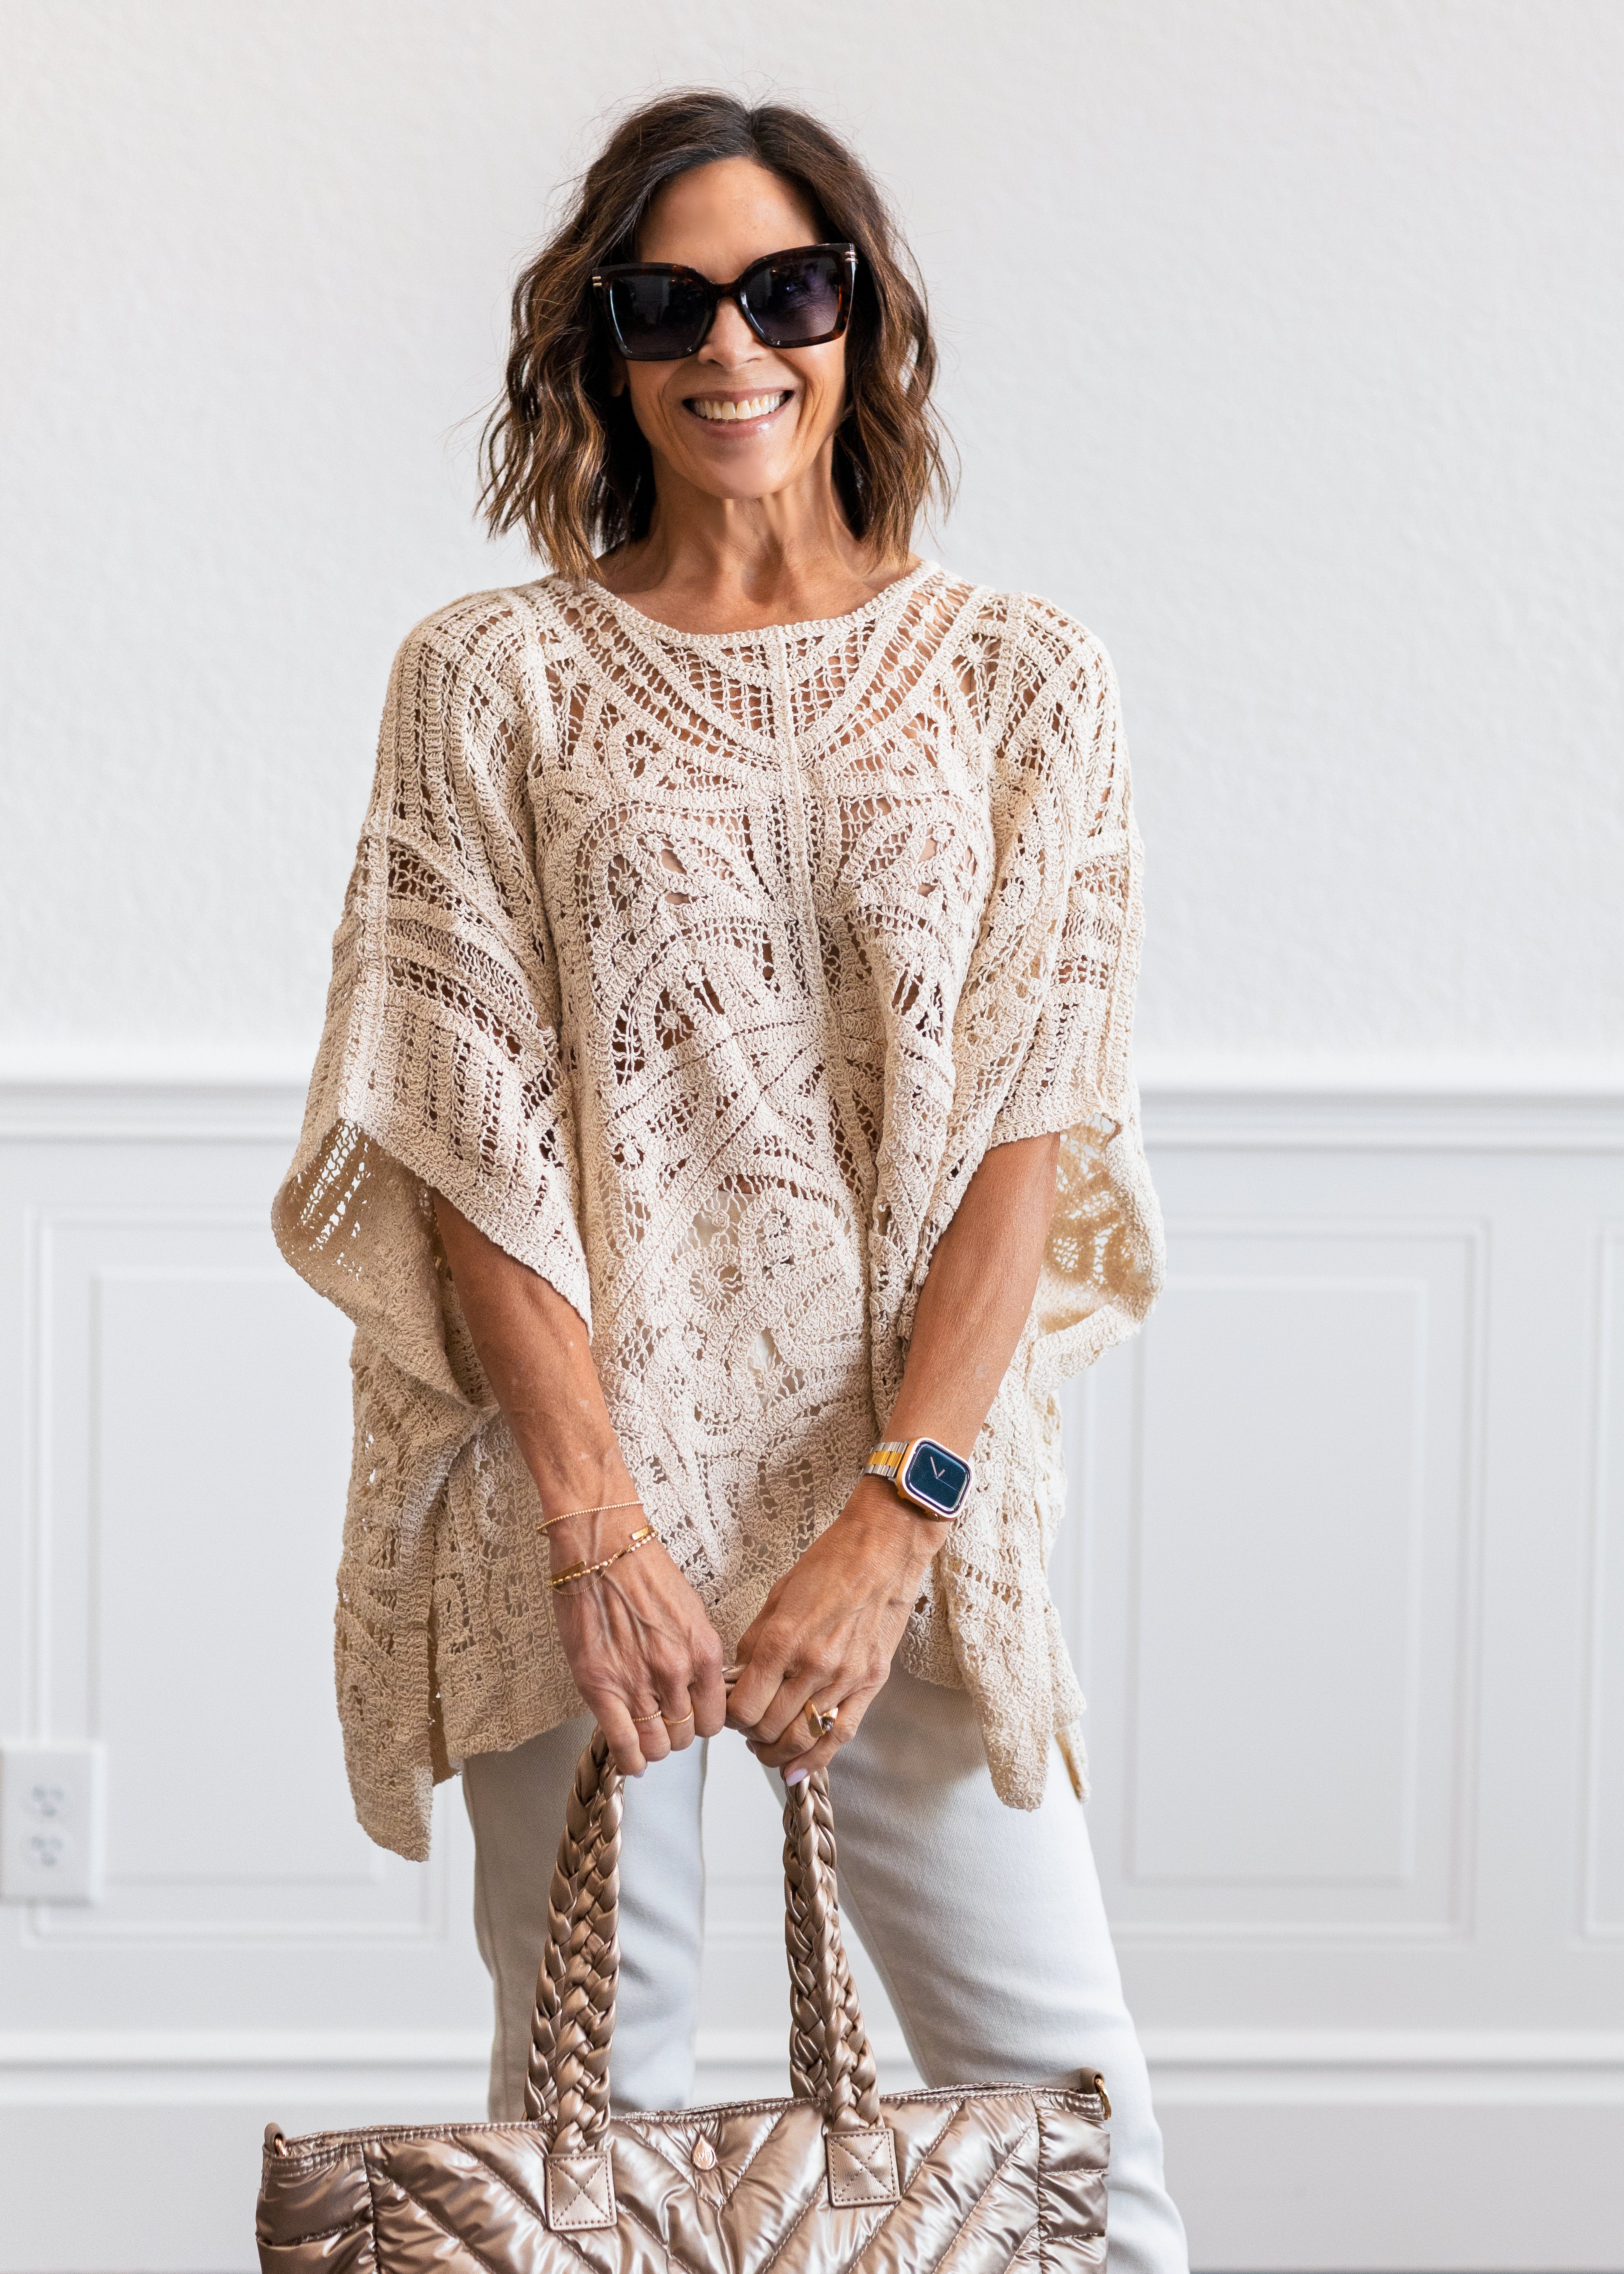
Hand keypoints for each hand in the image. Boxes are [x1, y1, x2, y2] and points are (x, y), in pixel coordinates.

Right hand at [549, 1516, 727, 1776]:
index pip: (716, 1718)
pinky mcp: (600, 1685)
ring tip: (644, 1731)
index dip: (702, 1722)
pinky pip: (624, 1745)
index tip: (692, 1718)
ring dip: (653, 1745)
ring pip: (658, 1746)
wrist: (602, 1546)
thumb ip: (696, 1655)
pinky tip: (631, 1756)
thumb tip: (698, 1690)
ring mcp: (637, 1681)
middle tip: (663, 1721)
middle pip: (687, 1736)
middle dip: (677, 1733)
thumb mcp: (690, 1613)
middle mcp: (675, 1670)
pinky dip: (630, 1759)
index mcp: (703, 1651)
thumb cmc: (642, 1571)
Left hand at [726, 1478, 947, 1776]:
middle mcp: (812, 1665)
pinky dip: (815, 1759)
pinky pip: (839, 1734)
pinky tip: (795, 1770)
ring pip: (802, 1737)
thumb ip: (756, 1641)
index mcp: (782, 1640)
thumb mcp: (777, 1595)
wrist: (883, 1550)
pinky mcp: (870, 1683)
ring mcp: (844, 1677)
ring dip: (777, 1751)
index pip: (744, 1706)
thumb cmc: (829, 1563)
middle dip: (751, 1733)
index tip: (730, 1711)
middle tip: (748, 1727)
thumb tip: (740, 1677)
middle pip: (769, 1726)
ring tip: (766, 1748)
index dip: (731, 1716)